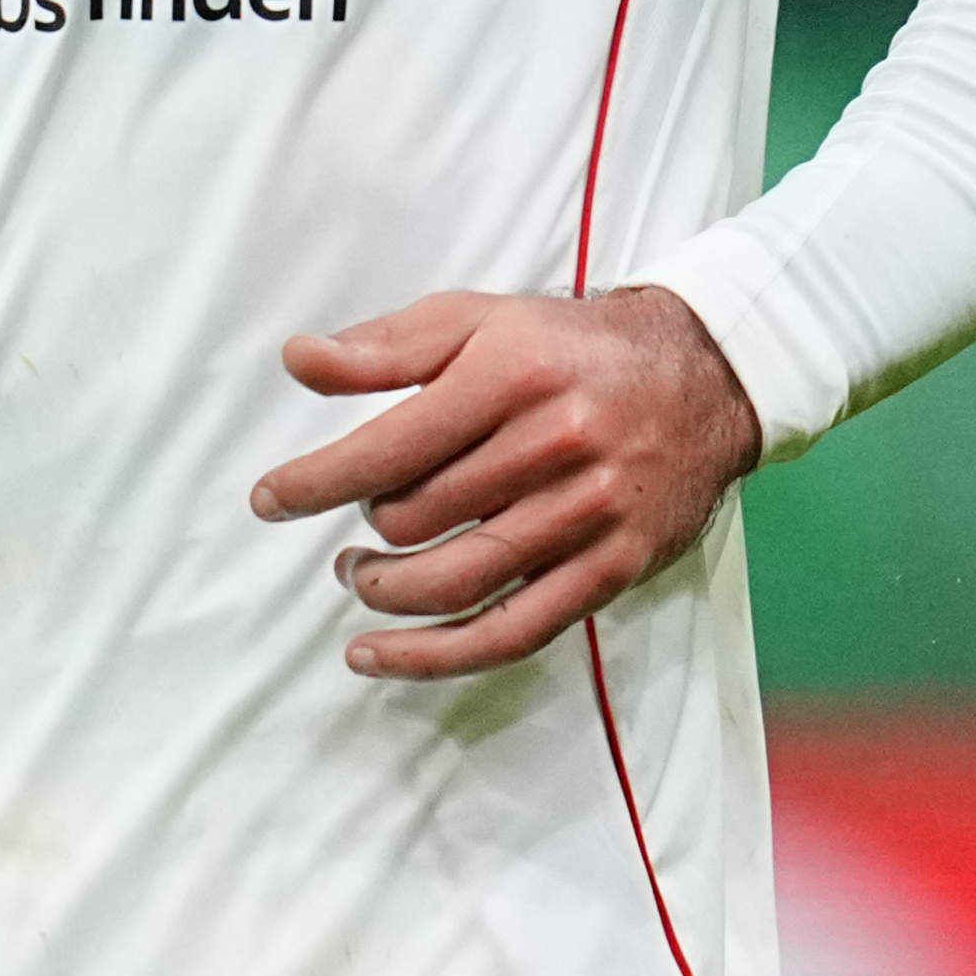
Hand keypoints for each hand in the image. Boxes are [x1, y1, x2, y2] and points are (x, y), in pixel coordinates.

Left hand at [249, 287, 763, 678]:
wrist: (705, 375)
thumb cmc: (571, 346)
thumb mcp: (482, 319)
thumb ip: (387, 346)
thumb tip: (299, 361)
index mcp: (513, 375)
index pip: (390, 447)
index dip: (316, 481)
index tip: (270, 499)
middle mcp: (553, 446)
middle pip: (419, 517)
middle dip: (367, 525)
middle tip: (353, 521)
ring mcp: (587, 515)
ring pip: (458, 582)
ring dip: (386, 592)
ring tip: (357, 577)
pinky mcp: (612, 569)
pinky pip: (512, 632)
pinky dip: (437, 656)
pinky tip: (380, 655)